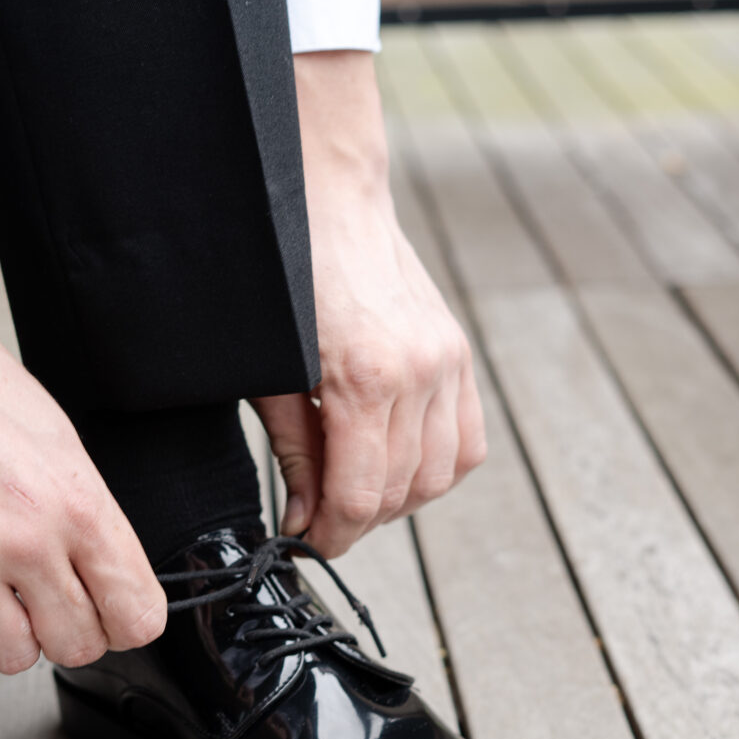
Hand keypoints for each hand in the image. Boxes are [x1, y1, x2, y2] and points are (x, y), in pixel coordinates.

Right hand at [0, 137, 166, 671]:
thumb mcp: (56, 437)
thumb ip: (84, 513)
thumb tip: (106, 574)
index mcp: (75, 502)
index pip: (136, 614)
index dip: (126, 619)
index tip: (113, 611)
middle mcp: (22, 540)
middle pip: (77, 646)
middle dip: (66, 628)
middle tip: (47, 596)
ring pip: (10, 656)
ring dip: (6, 627)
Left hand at [252, 51, 485, 558]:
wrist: (326, 199)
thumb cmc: (284, 280)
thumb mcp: (270, 373)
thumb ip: (295, 448)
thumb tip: (303, 515)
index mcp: (365, 379)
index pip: (359, 495)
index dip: (330, 533)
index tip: (306, 540)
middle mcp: (419, 374)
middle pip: (400, 492)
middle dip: (357, 520)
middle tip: (319, 518)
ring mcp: (448, 362)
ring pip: (439, 476)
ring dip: (397, 499)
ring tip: (354, 492)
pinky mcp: (459, 353)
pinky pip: (467, 442)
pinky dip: (436, 468)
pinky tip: (397, 464)